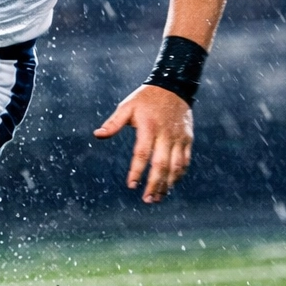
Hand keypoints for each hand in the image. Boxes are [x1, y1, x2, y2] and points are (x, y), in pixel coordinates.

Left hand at [94, 84, 192, 203]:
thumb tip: (97, 135)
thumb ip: (113, 123)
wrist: (174, 86)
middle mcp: (165, 134)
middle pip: (161, 164)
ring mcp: (179, 138)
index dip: (137, 171)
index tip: (131, 185)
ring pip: (176, 166)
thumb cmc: (146, 99)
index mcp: (149, 126)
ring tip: (158, 197)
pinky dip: (179, 175)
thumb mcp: (127, 106)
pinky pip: (185, 161)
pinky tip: (170, 185)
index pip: (142, 153)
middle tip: (147, 199)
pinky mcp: (188, 139)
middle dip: (154, 184)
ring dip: (168, 184)